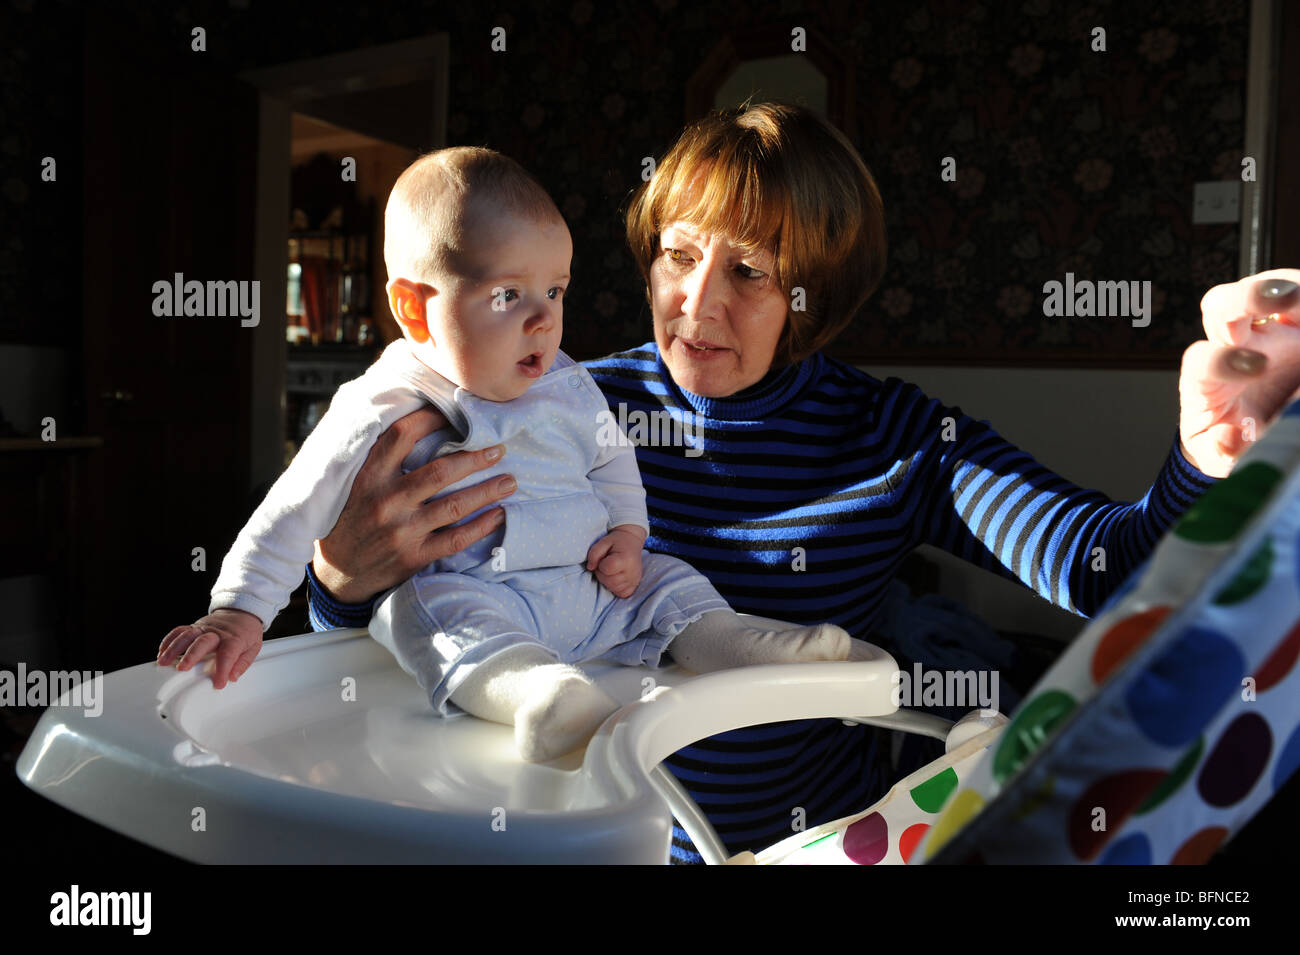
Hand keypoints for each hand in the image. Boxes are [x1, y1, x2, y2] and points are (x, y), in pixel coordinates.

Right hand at [157, 608, 262, 689]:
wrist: (242, 611)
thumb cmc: (246, 632)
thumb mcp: (253, 647)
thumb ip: (242, 663)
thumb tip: (232, 677)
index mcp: (234, 639)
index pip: (228, 653)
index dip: (222, 669)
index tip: (218, 684)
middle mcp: (217, 632)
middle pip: (202, 641)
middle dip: (191, 655)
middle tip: (182, 669)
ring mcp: (204, 628)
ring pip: (187, 635)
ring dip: (173, 648)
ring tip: (163, 662)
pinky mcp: (195, 626)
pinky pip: (180, 630)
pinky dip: (169, 640)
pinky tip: (162, 652)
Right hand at [313, 406, 517, 602]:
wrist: (337, 572)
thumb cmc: (352, 517)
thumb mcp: (354, 482)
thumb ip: (381, 457)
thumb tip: (420, 421)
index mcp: (369, 476)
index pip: (404, 435)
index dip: (433, 419)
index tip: (458, 413)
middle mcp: (386, 501)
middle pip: (440, 472)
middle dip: (475, 458)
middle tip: (499, 450)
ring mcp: (401, 531)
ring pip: (455, 506)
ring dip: (487, 491)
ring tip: (510, 481)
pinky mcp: (413, 556)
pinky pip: (456, 539)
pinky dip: (481, 527)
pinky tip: (498, 515)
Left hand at [585, 525, 645, 597]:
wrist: (631, 542)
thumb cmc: (616, 542)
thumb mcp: (603, 542)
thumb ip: (594, 554)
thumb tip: (590, 568)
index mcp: (626, 559)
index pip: (607, 569)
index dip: (601, 564)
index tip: (604, 558)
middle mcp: (632, 572)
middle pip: (610, 581)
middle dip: (603, 574)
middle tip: (605, 564)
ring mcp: (635, 580)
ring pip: (614, 588)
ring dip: (608, 581)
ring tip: (611, 570)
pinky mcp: (634, 586)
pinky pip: (621, 593)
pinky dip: (615, 587)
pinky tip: (616, 577)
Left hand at [1179, 271, 1299, 477]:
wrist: (1255, 431)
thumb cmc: (1234, 440)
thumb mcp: (1225, 456)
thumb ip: (1226, 451)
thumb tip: (1229, 439)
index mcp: (1207, 381)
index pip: (1202, 360)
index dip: (1223, 359)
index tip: (1257, 369)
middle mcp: (1233, 346)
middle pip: (1222, 305)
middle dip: (1248, 296)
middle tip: (1285, 299)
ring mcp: (1267, 330)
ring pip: (1263, 291)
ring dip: (1286, 284)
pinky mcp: (1295, 325)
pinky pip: (1299, 296)